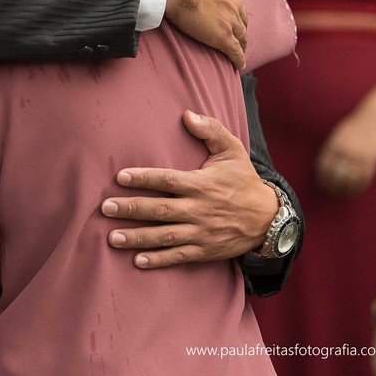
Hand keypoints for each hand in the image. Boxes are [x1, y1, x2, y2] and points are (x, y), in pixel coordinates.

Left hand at [101, 110, 275, 267]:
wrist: (269, 218)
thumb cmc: (244, 181)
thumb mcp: (233, 151)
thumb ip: (211, 130)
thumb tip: (187, 114)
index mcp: (201, 184)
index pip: (167, 180)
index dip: (144, 178)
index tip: (120, 177)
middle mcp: (198, 209)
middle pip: (160, 209)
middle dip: (131, 209)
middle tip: (105, 208)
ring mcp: (201, 232)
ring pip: (165, 236)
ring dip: (138, 238)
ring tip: (112, 238)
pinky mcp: (205, 250)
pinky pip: (179, 256)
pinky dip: (159, 260)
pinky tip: (138, 260)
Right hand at [163, 0, 247, 68]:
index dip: (231, 6)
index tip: (228, 11)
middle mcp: (233, 1)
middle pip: (241, 17)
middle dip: (240, 25)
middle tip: (236, 32)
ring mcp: (230, 20)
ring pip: (241, 35)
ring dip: (241, 42)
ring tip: (239, 49)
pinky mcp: (222, 36)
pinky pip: (234, 51)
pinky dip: (238, 58)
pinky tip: (239, 65)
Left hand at [315, 112, 375, 196]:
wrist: (374, 118)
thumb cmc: (352, 127)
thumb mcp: (336, 135)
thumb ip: (328, 149)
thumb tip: (319, 166)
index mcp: (334, 145)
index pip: (323, 168)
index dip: (321, 179)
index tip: (320, 184)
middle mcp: (346, 152)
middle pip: (336, 177)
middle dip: (331, 187)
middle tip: (329, 192)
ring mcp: (360, 158)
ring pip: (350, 182)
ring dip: (344, 191)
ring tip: (340, 195)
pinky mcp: (372, 161)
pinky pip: (364, 180)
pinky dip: (358, 188)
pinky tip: (354, 191)